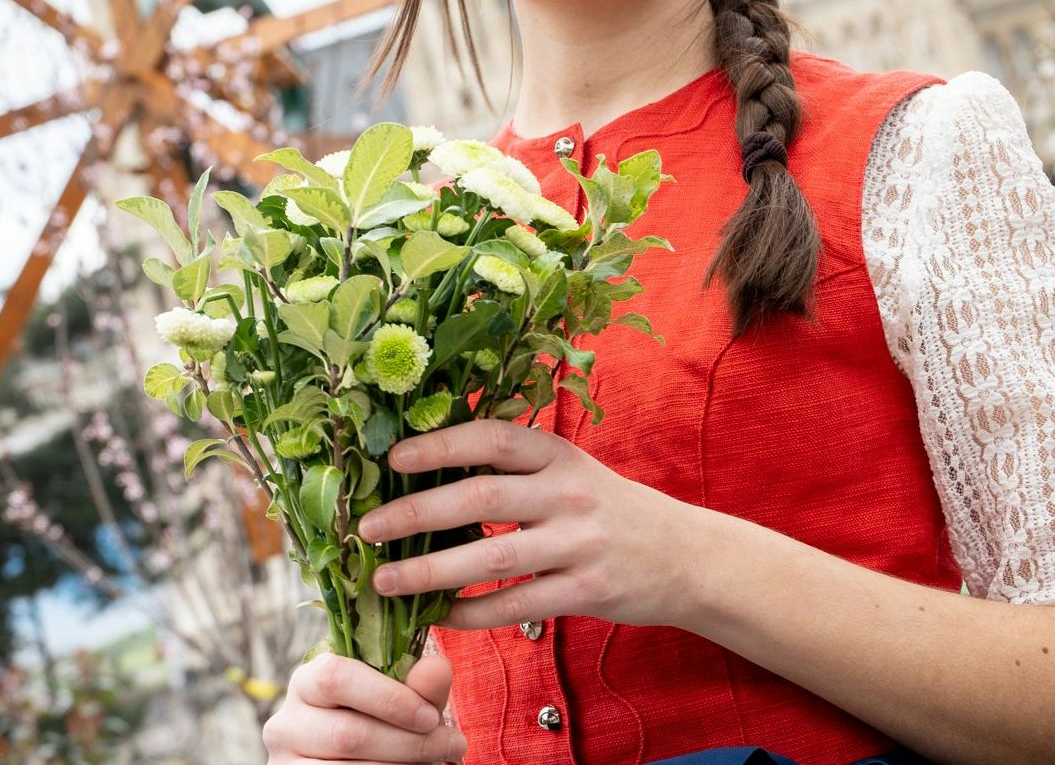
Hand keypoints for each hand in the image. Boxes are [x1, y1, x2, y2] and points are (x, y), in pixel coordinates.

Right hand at [262, 651, 467, 762]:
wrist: (355, 758)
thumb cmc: (380, 722)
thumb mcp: (400, 700)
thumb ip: (419, 686)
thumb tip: (437, 667)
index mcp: (307, 681)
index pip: (335, 678)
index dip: (388, 698)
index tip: (431, 716)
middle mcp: (288, 721)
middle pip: (348, 734)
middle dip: (410, 742)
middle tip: (452, 744)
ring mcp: (288, 762)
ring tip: (435, 760)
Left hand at [356, 418, 717, 631]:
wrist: (687, 556)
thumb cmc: (608, 509)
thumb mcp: (570, 470)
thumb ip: (514, 467)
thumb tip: (429, 464)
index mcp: (558, 455)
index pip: (492, 439)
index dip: (440, 445)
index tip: (393, 458)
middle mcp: (567, 493)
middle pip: (481, 497)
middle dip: (416, 513)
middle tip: (367, 528)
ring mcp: (578, 544)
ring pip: (491, 558)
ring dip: (429, 571)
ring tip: (384, 579)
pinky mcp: (586, 590)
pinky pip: (516, 606)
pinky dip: (472, 614)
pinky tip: (438, 616)